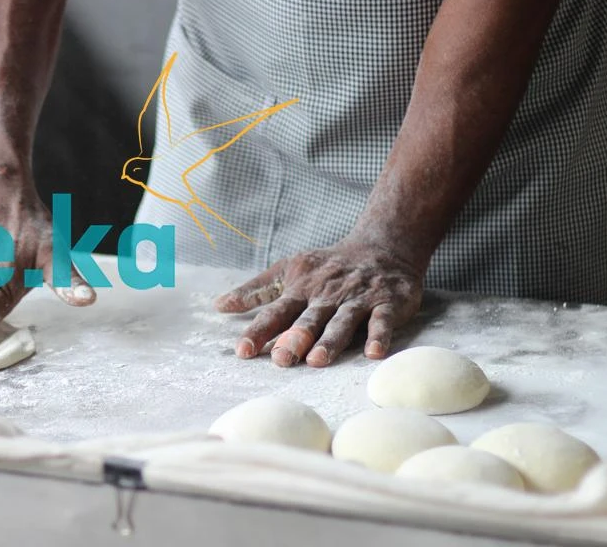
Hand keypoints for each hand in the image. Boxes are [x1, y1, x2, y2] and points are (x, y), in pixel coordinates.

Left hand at [214, 239, 423, 367]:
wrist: (383, 245)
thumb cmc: (328, 265)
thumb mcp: (289, 270)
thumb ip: (257, 291)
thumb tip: (219, 305)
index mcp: (302, 289)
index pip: (276, 312)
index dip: (259, 330)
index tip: (243, 350)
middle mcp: (327, 294)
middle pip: (309, 319)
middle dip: (294, 338)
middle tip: (281, 358)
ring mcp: (358, 299)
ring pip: (342, 321)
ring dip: (330, 340)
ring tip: (318, 360)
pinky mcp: (387, 302)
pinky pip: (382, 320)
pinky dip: (379, 335)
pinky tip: (373, 352)